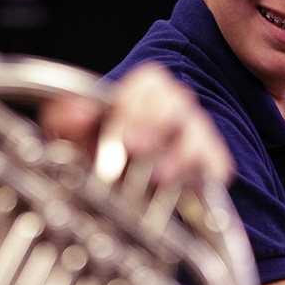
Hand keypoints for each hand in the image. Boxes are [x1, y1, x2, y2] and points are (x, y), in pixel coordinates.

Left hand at [40, 62, 232, 187]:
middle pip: (177, 102)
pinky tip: (186, 189)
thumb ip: (65, 120)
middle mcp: (172, 113)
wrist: (116, 203)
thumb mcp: (73, 141)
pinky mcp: (210, 169)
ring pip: (198, 132)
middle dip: (155, 123)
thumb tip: (75, 112)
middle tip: (133, 146)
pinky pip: (218, 164)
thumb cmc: (99, 164)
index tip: (119, 124)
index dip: (137, 99)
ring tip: (159, 176)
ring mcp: (194, 139)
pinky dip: (205, 174)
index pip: (151, 82)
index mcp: (141, 98)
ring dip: (179, 153)